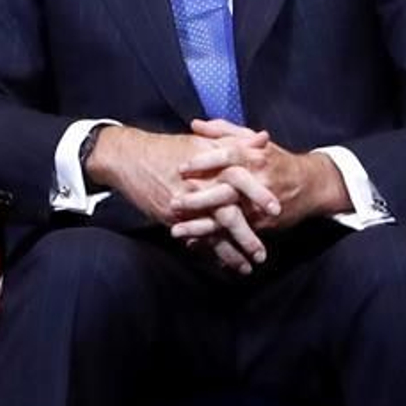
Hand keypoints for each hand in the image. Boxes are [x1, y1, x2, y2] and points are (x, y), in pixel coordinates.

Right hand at [87, 127, 278, 271]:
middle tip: (262, 254)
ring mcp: (184, 205)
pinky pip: (194, 238)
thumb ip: (236, 141)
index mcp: (210, 165)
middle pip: (228, 214)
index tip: (276, 210)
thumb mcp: (203, 141)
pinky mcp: (172, 218)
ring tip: (247, 267)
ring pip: (212, 233)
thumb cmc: (168, 148)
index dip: (259, 195)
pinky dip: (209, 252)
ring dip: (230, 252)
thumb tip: (264, 138)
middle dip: (247, 236)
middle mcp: (199, 186)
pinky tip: (222, 263)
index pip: (241, 180)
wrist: (129, 158)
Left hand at [179, 119, 351, 229]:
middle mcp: (258, 181)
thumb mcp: (253, 140)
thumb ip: (223, 131)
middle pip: (227, 190)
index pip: (228, 156)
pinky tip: (193, 243)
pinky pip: (236, 234)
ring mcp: (260, 206)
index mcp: (255, 156)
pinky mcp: (262, 225)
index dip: (205, 161)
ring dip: (202, 227)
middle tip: (174, 203)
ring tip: (176, 231)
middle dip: (200, 199)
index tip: (181, 167)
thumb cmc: (275, 159)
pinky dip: (214, 241)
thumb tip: (195, 124)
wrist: (312, 185)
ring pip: (229, 218)